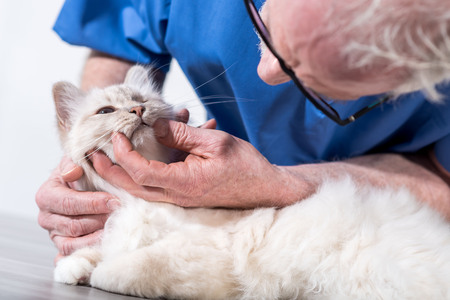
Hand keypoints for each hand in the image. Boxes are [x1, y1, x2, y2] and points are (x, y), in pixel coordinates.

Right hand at [36, 157, 119, 257]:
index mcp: (46, 195)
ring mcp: (55, 236)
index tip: (114, 202)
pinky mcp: (65, 249)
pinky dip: (89, 255)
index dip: (93, 203)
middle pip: (74, 226)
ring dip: (98, 238)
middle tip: (122, 216)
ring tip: (118, 231)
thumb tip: (72, 172)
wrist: (82, 185)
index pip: (69, 203)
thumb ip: (72, 163)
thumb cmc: (81, 173)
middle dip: (100, 221)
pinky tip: (105, 249)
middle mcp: (47, 218)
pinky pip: (74, 257)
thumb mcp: (76, 161)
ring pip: (74, 245)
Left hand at [90, 119, 305, 207]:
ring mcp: (182, 199)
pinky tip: (142, 158)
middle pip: (134, 187)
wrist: (266, 189)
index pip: (142, 171)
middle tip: (93, 156)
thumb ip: (182, 135)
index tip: (117, 134)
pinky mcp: (186, 195)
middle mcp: (179, 196)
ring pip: (142, 190)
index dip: (124, 153)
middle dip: (111, 172)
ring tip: (108, 159)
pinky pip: (157, 187)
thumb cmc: (245, 166)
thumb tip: (155, 126)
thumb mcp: (215, 142)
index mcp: (184, 183)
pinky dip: (143, 174)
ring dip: (123, 174)